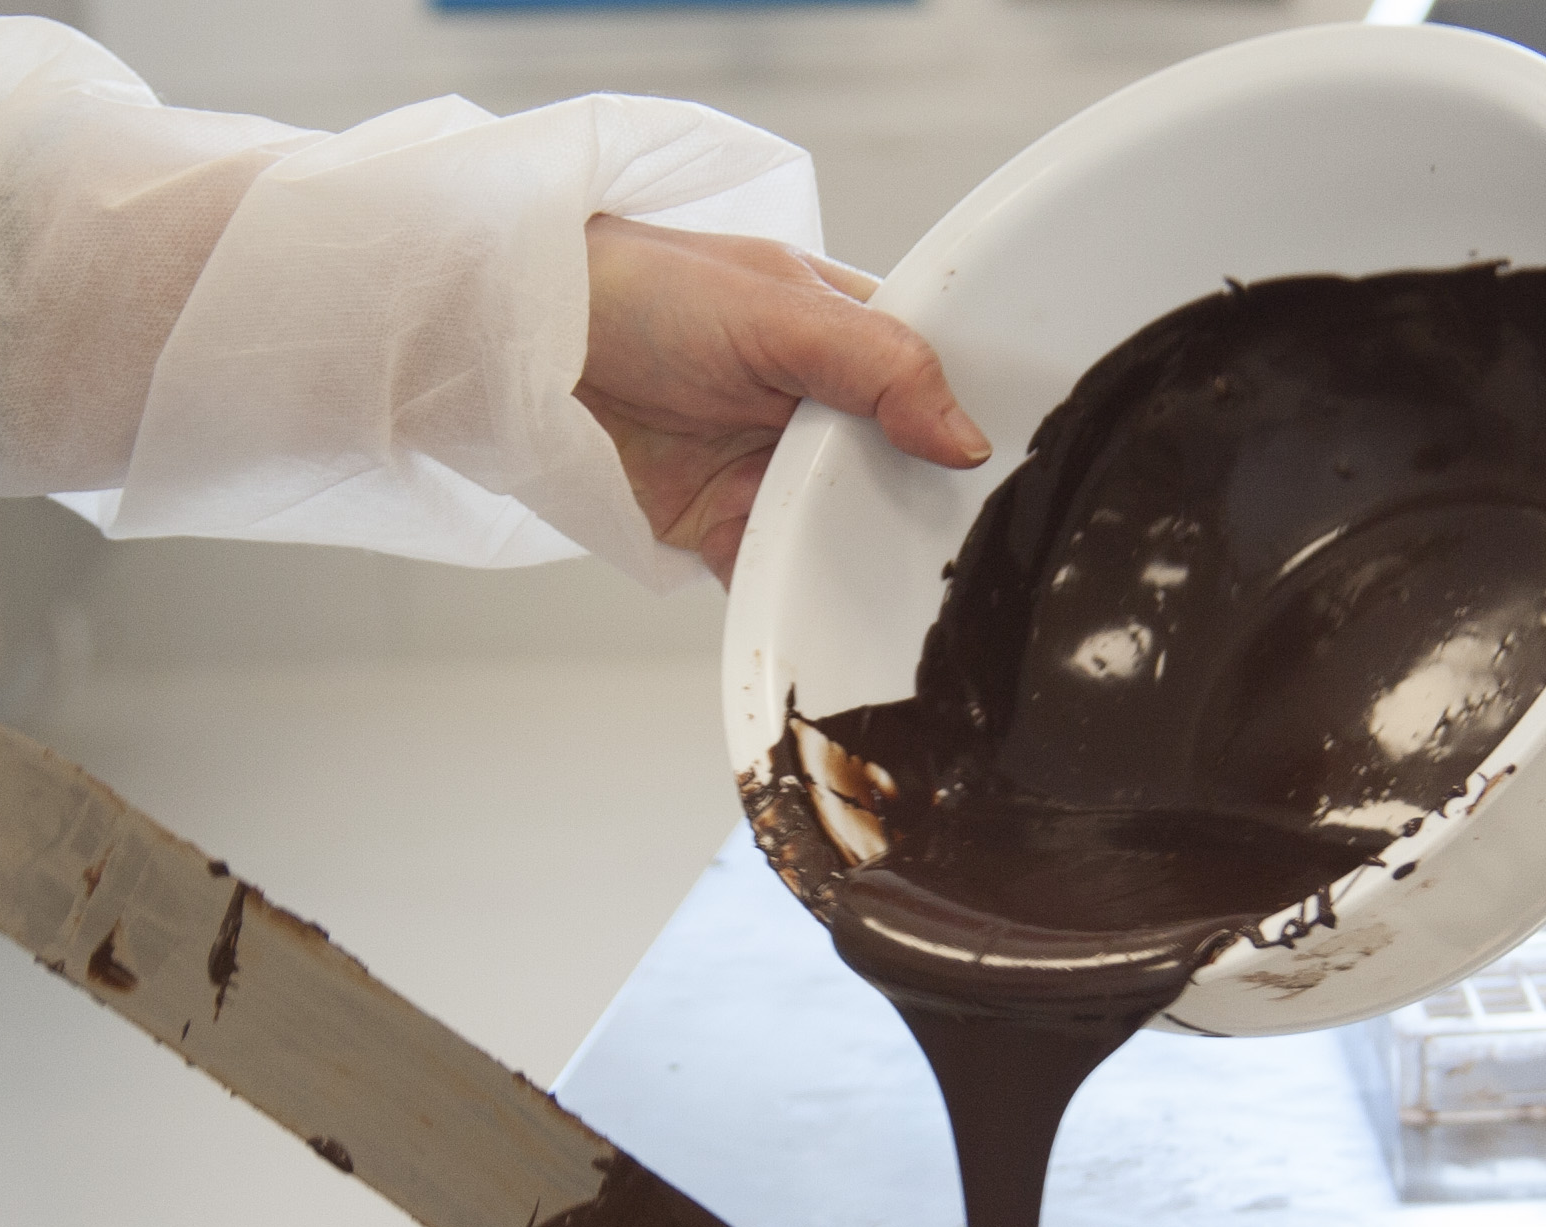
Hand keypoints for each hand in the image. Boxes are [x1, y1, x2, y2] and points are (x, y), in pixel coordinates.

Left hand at [577, 216, 991, 584]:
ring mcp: (772, 474)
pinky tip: (831, 617)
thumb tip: (964, 437)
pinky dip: (796, 598)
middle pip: (900, 478)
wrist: (526, 343)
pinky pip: (777, 575)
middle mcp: (822, 412)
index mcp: (853, 338)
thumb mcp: (779, 309)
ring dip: (865, 565)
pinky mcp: (724, 529)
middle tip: (975, 558)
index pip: (937, 389)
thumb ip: (878, 364)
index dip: (976, 431)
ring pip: (844, 537)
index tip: (1019, 481)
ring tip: (916, 601)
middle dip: (926, 515)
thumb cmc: (645, 289)